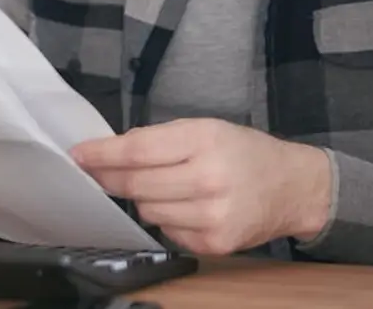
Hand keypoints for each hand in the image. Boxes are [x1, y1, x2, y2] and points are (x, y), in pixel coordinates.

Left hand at [71, 118, 331, 255]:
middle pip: (136, 185)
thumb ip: (162, 137)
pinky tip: (188, 207)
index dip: (102, 155)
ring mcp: (211, 216)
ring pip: (148, 211)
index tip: (79, 155)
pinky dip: (168, 220)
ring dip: (145, 199)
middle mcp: (208, 179)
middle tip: (98, 173)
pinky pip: (167, 233)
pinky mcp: (214, 243)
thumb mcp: (209, 129)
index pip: (137, 151)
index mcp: (206, 140)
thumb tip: (114, 151)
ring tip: (169, 187)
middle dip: (112, 179)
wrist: (293, 187)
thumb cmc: (247, 153)